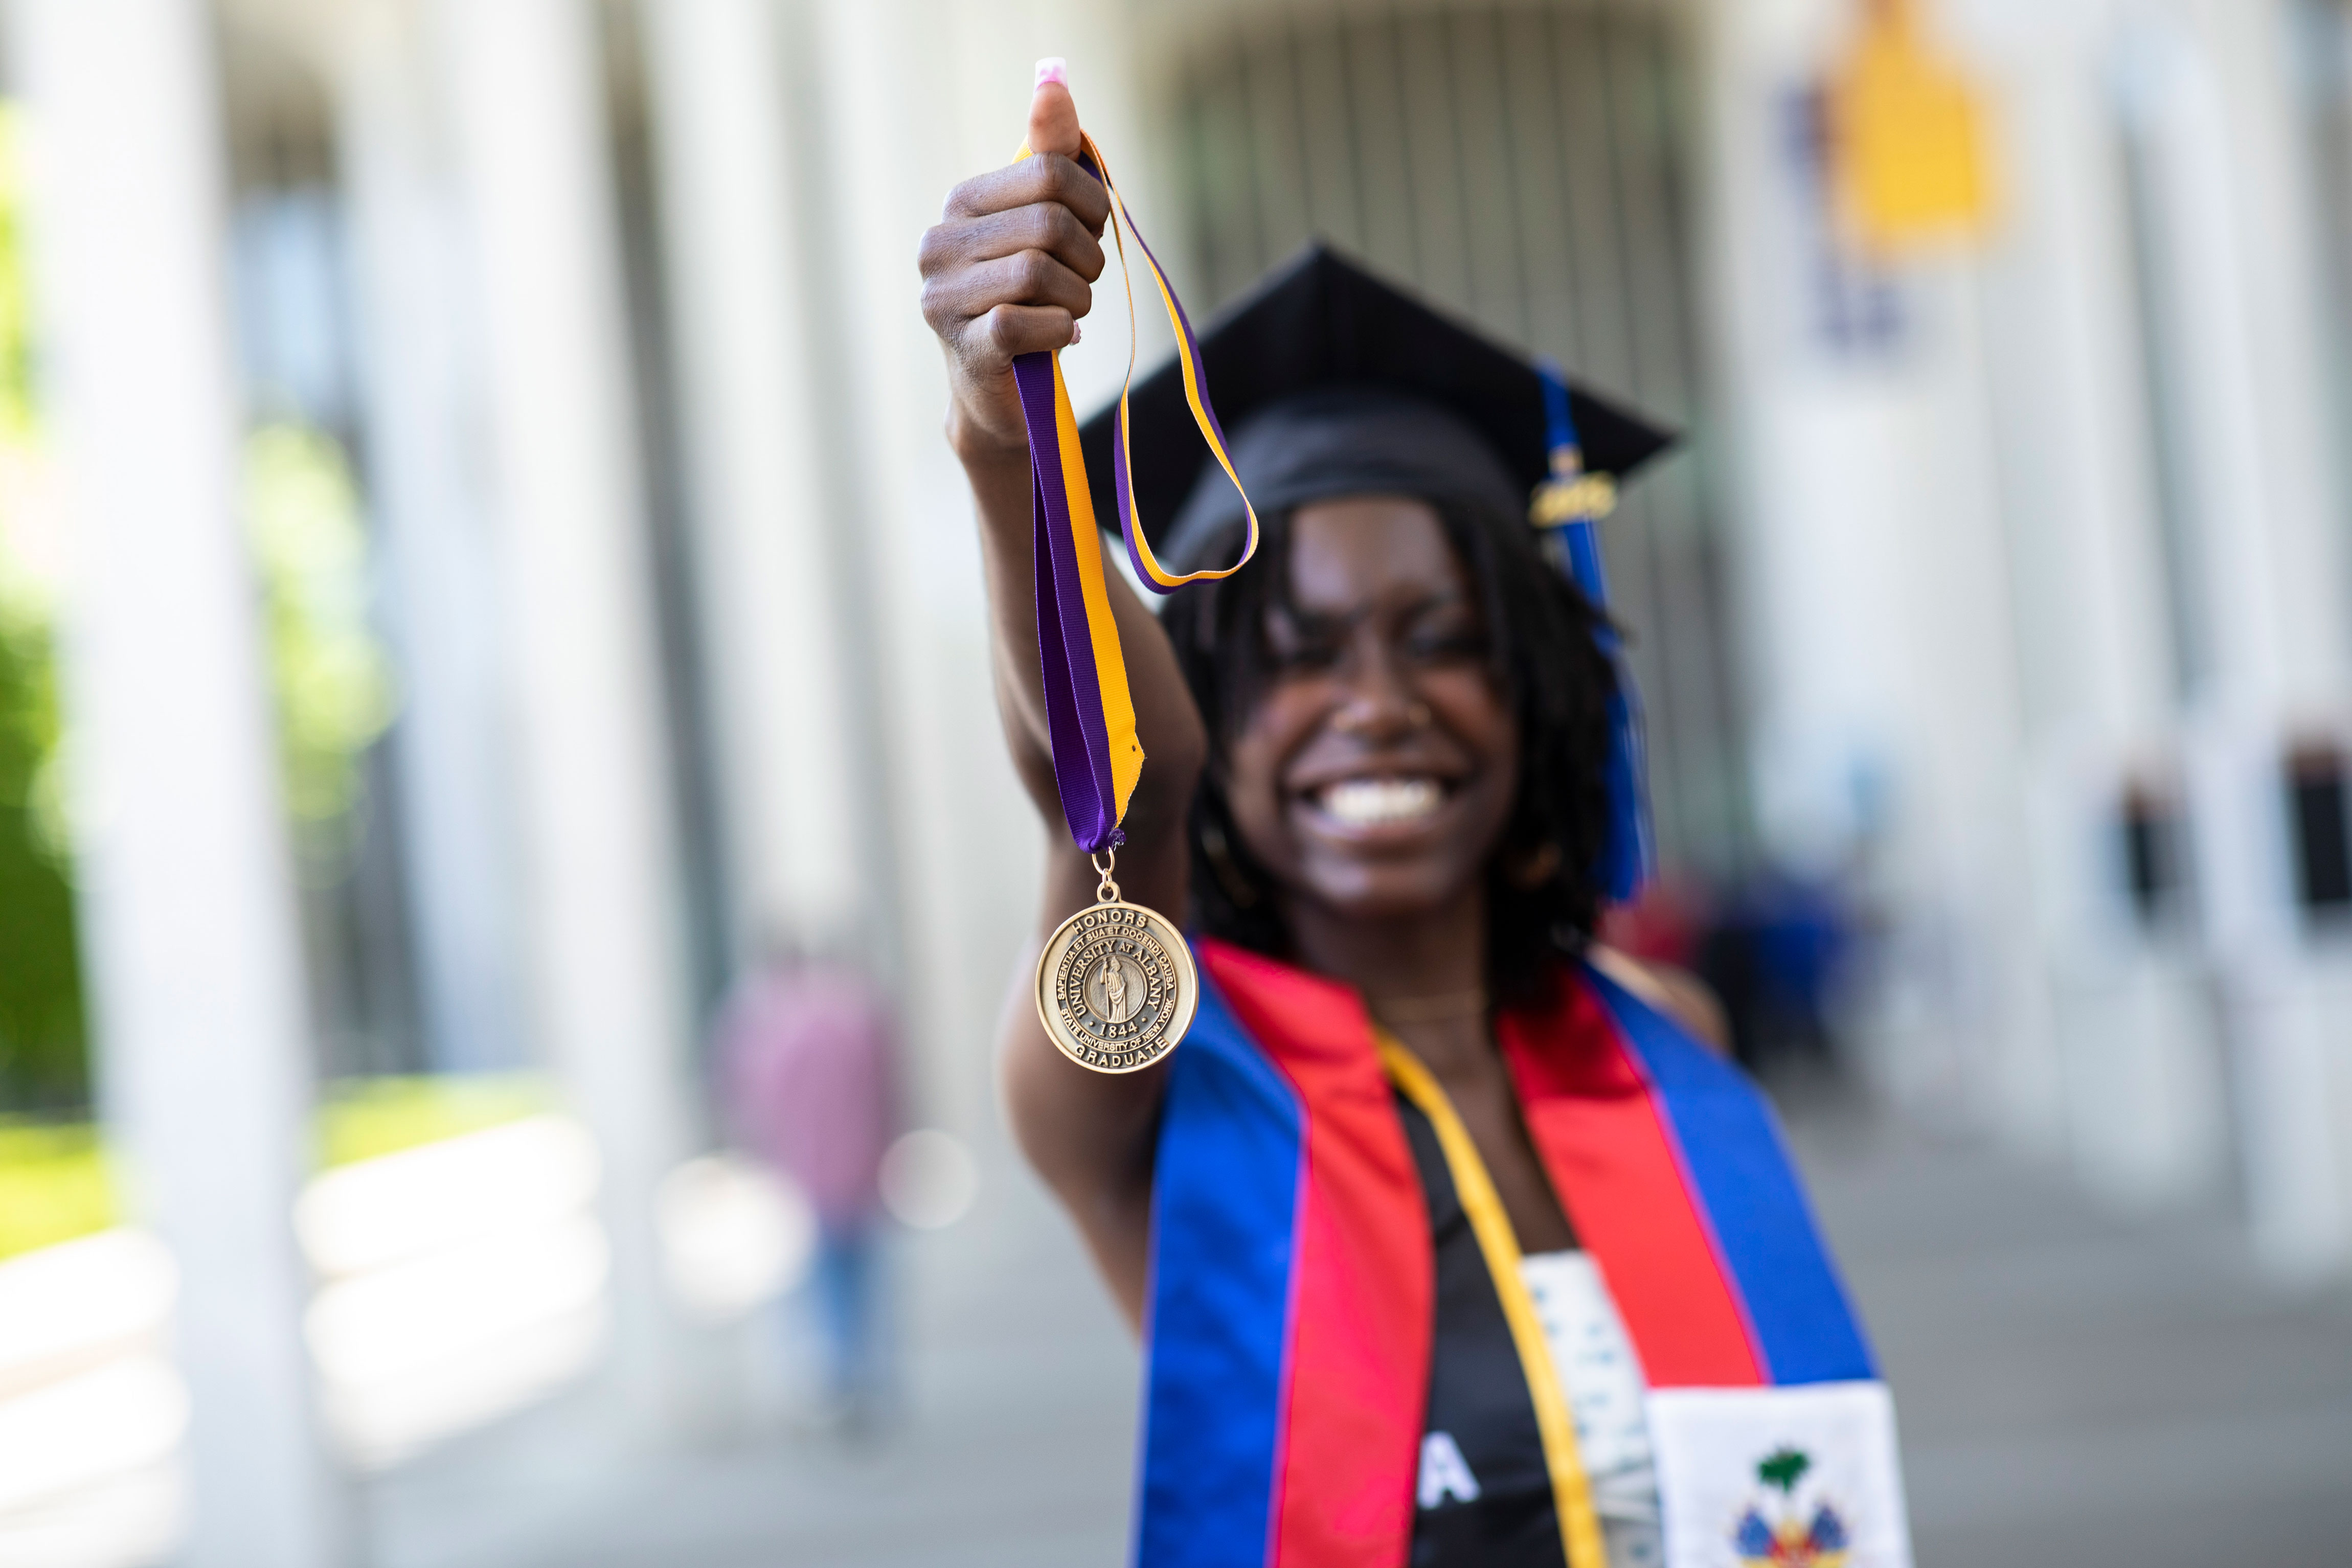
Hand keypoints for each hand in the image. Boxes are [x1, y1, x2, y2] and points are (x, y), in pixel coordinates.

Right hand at [919, 66, 1111, 462]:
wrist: (997, 393)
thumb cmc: (1026, 300)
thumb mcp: (1042, 224)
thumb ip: (1050, 156)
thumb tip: (1054, 80)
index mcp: (961, 204)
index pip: (1049, 173)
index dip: (1092, 205)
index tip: (1091, 235)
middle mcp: (939, 243)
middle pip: (1049, 222)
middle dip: (1087, 255)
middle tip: (1084, 281)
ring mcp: (943, 296)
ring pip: (1039, 271)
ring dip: (1077, 296)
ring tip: (1071, 311)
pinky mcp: (964, 346)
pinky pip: (1027, 321)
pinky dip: (1059, 330)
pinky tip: (1059, 337)